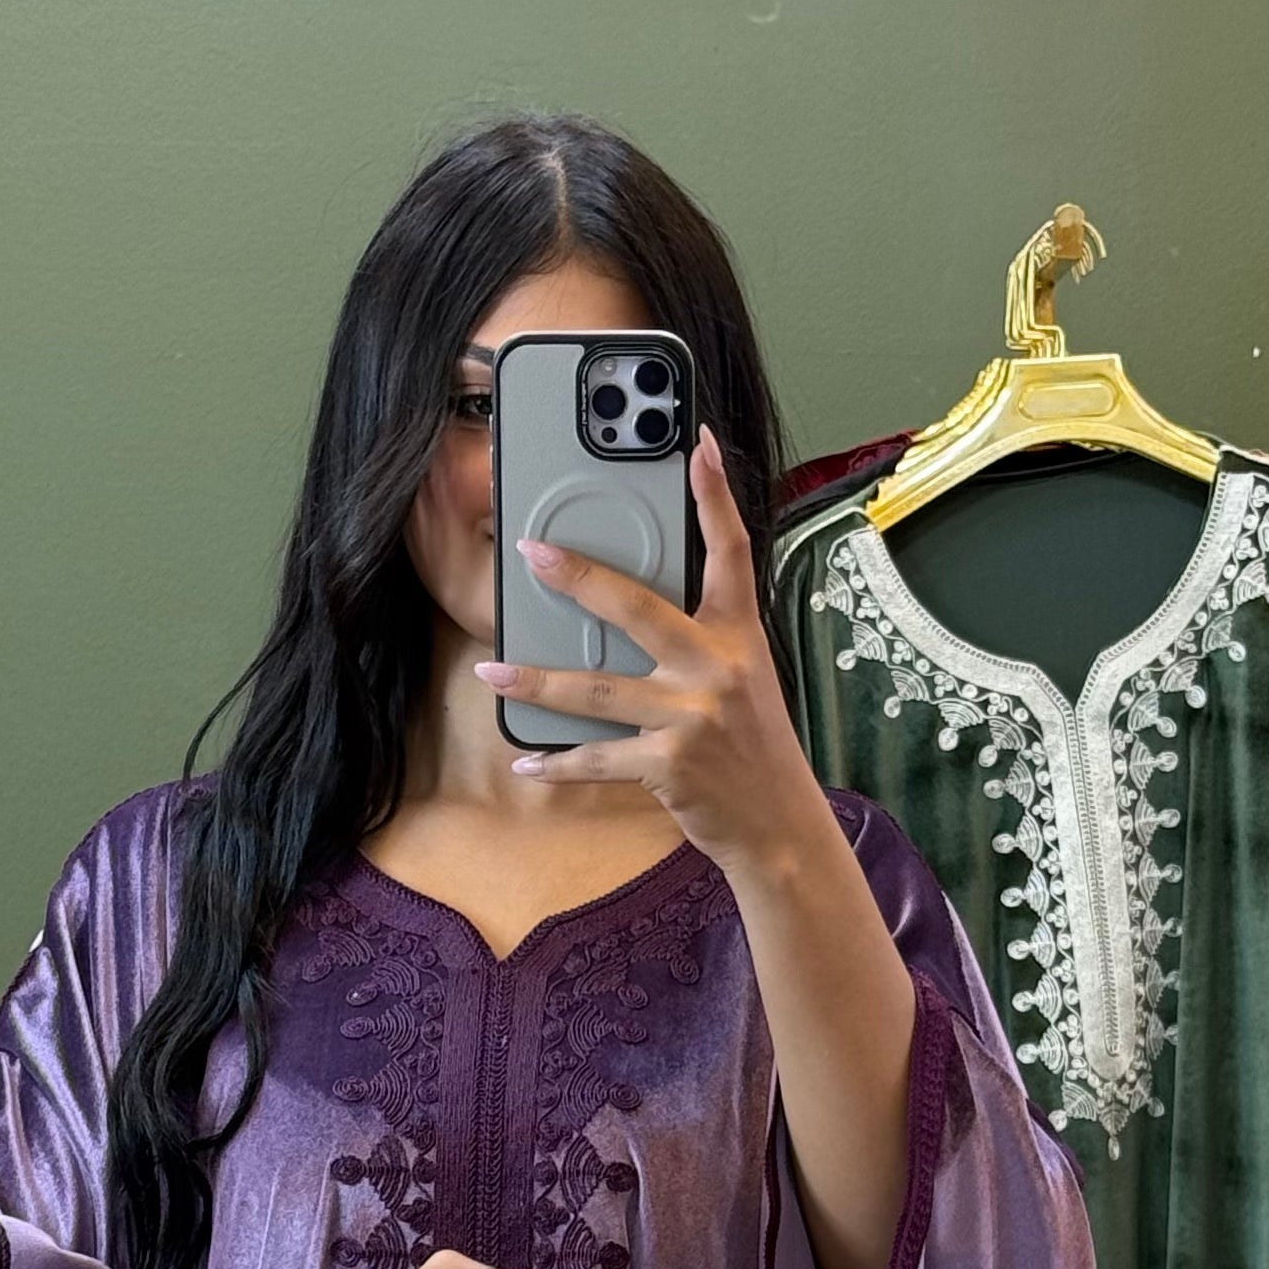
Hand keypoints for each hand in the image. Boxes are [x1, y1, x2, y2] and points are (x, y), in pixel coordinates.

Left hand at [473, 429, 833, 877]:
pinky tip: (525, 761)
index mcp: (738, 636)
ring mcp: (691, 717)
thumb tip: (631, 613)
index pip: (731, 552)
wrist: (779, 823)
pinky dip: (557, 764)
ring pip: (596, 691)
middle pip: (637, 608)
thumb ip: (700, 640)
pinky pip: (597, 759)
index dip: (715, 496)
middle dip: (579, 578)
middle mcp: (716, 668)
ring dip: (536, 682)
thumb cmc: (752, 746)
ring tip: (490, 672)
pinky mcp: (669, 766)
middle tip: (531, 551)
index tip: (699, 444)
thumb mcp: (743, 678)